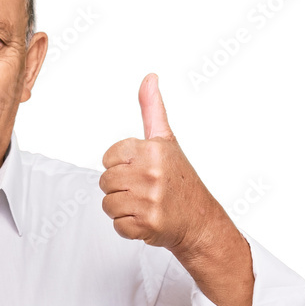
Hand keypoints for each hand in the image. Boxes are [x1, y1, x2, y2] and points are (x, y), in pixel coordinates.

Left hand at [99, 73, 227, 254]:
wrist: (199, 220)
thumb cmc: (180, 180)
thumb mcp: (167, 141)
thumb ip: (152, 110)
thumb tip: (149, 78)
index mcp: (152, 150)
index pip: (108, 157)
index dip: (119, 166)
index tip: (139, 170)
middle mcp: (151, 173)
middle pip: (105, 181)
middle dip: (119, 188)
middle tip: (142, 191)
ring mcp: (149, 200)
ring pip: (108, 204)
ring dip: (122, 209)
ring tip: (144, 205)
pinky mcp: (147, 224)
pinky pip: (117, 225)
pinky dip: (128, 227)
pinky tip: (146, 219)